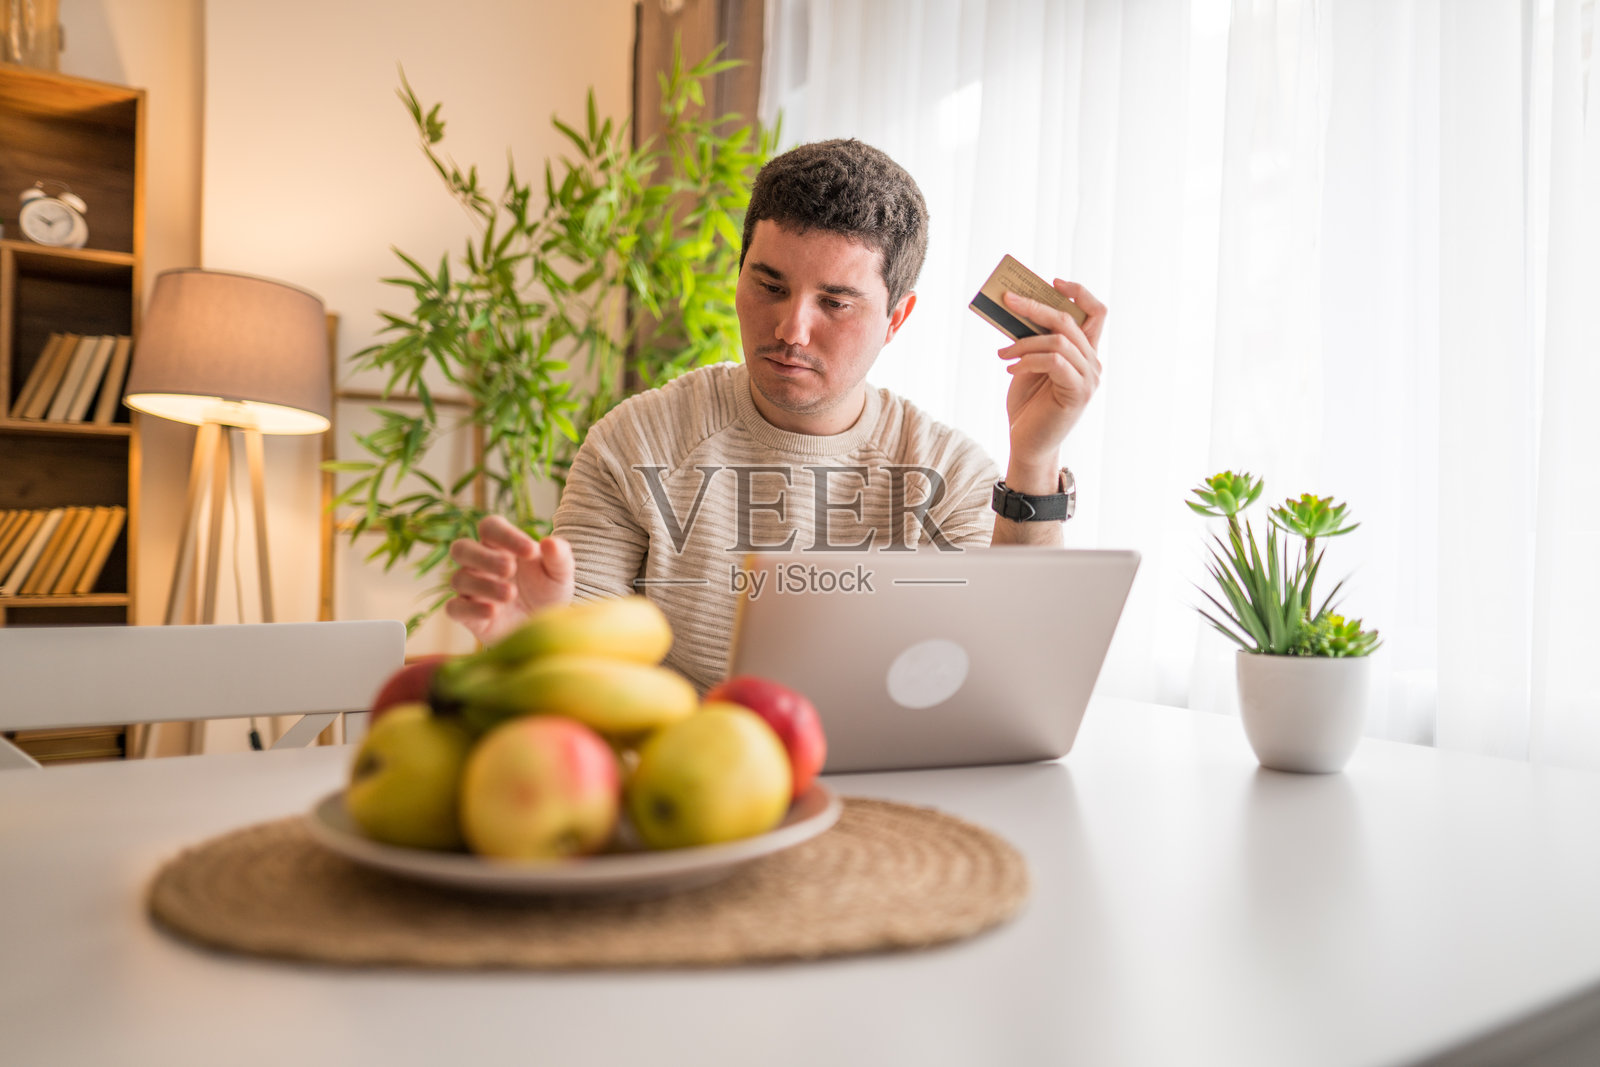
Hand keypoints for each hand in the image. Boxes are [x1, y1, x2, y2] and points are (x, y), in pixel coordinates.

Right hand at [443, 516, 574, 644]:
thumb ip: (559, 556)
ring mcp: (471, 589)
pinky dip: (470, 609)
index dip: (506, 535)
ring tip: (511, 594)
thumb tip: (550, 542)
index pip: (490, 527)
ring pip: (459, 579)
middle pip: (461, 548)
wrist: (545, 626)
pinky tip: (493, 611)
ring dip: (484, 586)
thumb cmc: (548, 591)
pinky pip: (455, 608)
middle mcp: (480, 563)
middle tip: (510, 569)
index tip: (531, 551)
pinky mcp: (467, 614)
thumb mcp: (560, 574)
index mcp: (500, 544)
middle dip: (483, 557)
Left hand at [998, 281, 1105, 486]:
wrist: (1027, 444)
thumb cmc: (1028, 406)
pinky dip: (1028, 361)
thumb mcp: (1029, 364)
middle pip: (1070, 320)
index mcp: (1085, 353)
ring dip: (1024, 342)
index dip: (1079, 292)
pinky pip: (1053, 361)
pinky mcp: (1078, 392)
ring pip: (1058, 341)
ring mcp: (1089, 378)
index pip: (1097, 312)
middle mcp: (1093, 363)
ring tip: (1003, 354)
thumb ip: (1033, 340)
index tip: (1054, 282)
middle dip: (1036, 307)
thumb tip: (1017, 307)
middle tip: (1008, 300)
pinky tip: (1011, 370)